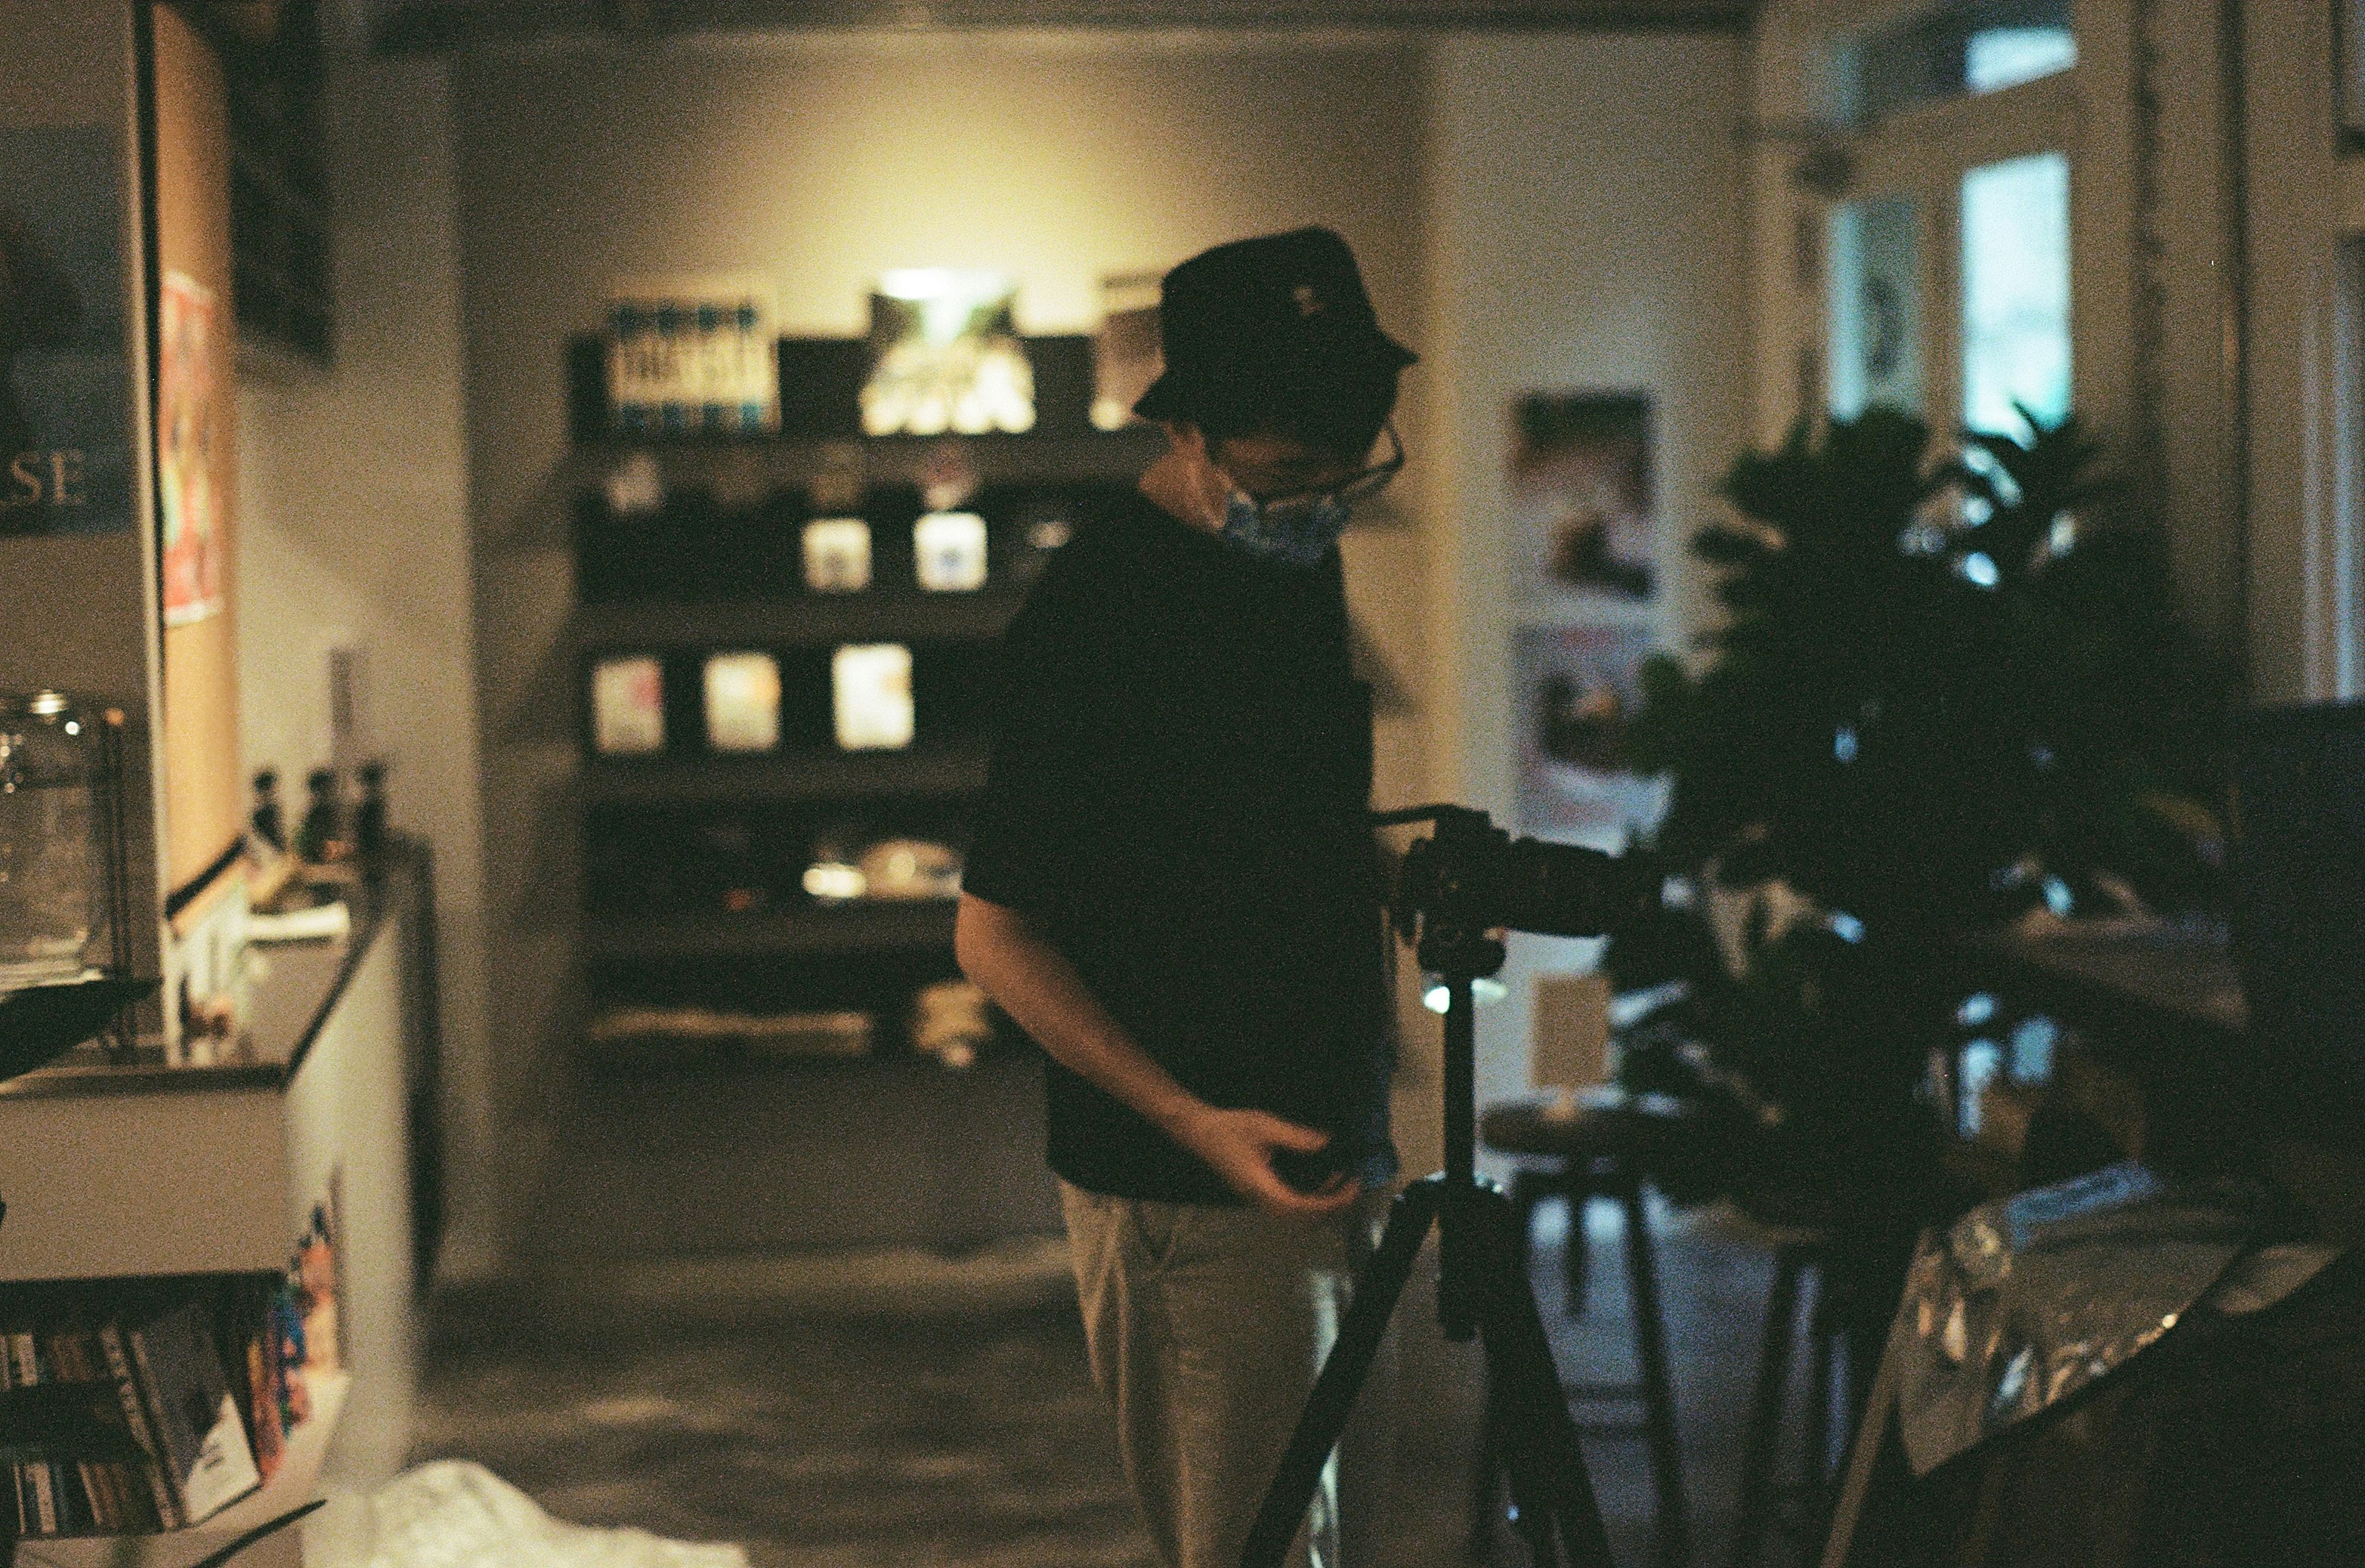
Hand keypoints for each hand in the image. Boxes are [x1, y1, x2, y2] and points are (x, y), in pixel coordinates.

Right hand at [1171, 1105, 1362, 1216]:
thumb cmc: (1229, 1127)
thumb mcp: (1264, 1124)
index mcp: (1262, 1186)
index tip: (1349, 1187)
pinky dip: (1310, 1201)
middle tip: (1352, 1186)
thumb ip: (1296, 1136)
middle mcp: (1260, 1199)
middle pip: (1302, 1218)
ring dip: (1321, 1205)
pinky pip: (1289, 1208)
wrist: (1200, 1132)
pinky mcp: (1259, 1194)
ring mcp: (1258, 1199)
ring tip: (1340, 1183)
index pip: (1303, 1207)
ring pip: (1296, 1216)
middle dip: (1332, 1207)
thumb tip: (1325, 1142)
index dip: (1330, 1202)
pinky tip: (1320, 1182)